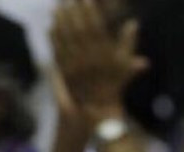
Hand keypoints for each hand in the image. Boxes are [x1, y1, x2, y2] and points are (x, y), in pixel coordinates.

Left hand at [50, 0, 147, 121]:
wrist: (97, 110)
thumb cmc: (113, 86)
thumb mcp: (125, 66)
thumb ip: (128, 43)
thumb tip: (133, 23)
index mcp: (104, 55)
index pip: (96, 27)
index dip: (90, 12)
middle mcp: (89, 59)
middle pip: (78, 30)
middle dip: (72, 13)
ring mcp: (74, 66)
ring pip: (65, 40)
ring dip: (60, 22)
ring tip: (56, 8)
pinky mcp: (63, 72)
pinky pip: (57, 51)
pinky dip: (53, 38)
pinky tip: (50, 27)